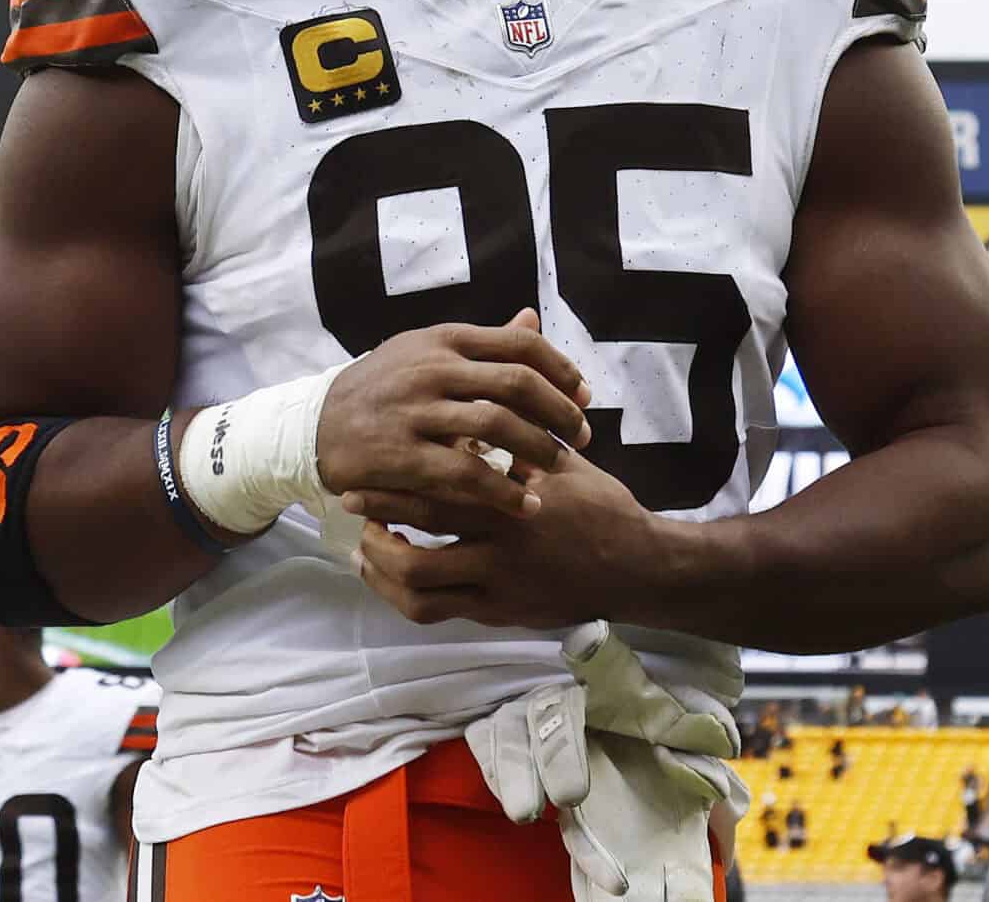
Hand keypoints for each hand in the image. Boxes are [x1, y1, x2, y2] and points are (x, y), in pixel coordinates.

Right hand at [316, 310, 591, 522]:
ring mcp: (415, 411)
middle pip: (517, 383)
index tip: (585, 396)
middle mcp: (432, 369)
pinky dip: (504, 490)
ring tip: (558, 469)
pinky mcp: (402, 455)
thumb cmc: (383, 387)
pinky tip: (526, 504)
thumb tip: (532, 320)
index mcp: (445, 340)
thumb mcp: (427, 351)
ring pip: (497, 425)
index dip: (563, 371)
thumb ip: (483, 343)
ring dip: (539, 450)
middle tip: (584, 438)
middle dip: (561, 413)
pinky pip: (466, 474)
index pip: (521, 345)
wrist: (313, 425)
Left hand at [351, 441, 663, 629]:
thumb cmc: (602, 506)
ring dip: (382, 565)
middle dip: (379, 513)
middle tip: (351, 499)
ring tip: (364, 547)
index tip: (369, 463)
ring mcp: (497, 584)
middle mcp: (502, 543)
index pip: (445, 483)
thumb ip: (529, 424)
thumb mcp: (568, 460)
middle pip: (422, 530)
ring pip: (419, 584)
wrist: (637, 567)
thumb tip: (509, 374)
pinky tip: (388, 578)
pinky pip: (434, 612)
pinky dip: (401, 596)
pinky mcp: (497, 613)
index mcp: (516, 499)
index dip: (399, 475)